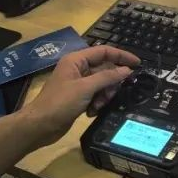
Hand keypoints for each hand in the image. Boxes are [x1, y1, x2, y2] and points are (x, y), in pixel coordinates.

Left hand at [22, 46, 138, 145]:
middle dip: (110, 83)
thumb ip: (107, 77)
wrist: (40, 126)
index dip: (121, 56)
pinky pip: (95, 95)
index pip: (104, 51)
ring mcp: (77, 84)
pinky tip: (90, 112)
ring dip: (103, 95)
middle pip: (104, 69)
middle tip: (110, 95)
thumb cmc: (60, 103)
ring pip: (101, 84)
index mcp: (76, 60)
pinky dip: (96, 103)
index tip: (137, 64)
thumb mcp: (85, 88)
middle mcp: (78, 69)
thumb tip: (126, 70)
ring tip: (97, 106)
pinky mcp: (78, 97)